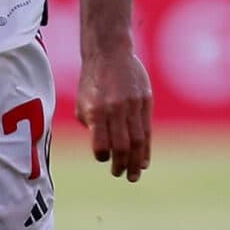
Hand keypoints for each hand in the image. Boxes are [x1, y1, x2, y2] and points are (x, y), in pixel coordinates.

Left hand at [74, 47, 152, 180]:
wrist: (110, 53)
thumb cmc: (93, 82)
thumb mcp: (83, 103)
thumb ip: (91, 126)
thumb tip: (104, 149)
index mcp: (96, 111)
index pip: (101, 144)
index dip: (102, 156)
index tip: (103, 159)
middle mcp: (115, 110)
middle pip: (123, 146)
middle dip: (122, 165)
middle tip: (120, 175)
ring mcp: (132, 105)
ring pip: (138, 141)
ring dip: (136, 162)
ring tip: (134, 175)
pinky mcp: (145, 101)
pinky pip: (147, 130)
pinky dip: (146, 148)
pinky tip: (144, 161)